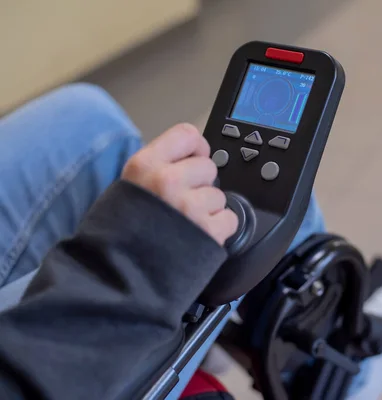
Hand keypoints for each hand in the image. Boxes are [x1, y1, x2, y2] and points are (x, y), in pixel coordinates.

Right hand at [122, 123, 237, 244]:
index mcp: (145, 165)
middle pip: (209, 167)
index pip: (188, 135)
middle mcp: (168, 181)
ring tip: (186, 225)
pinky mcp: (207, 230)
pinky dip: (219, 229)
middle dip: (201, 185)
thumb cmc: (119, 236)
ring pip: (219, 195)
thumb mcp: (127, 188)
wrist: (117, 278)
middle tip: (183, 204)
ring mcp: (189, 206)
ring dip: (208, 210)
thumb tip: (187, 160)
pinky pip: (230, 219)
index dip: (196, 149)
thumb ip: (156, 170)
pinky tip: (198, 237)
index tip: (194, 160)